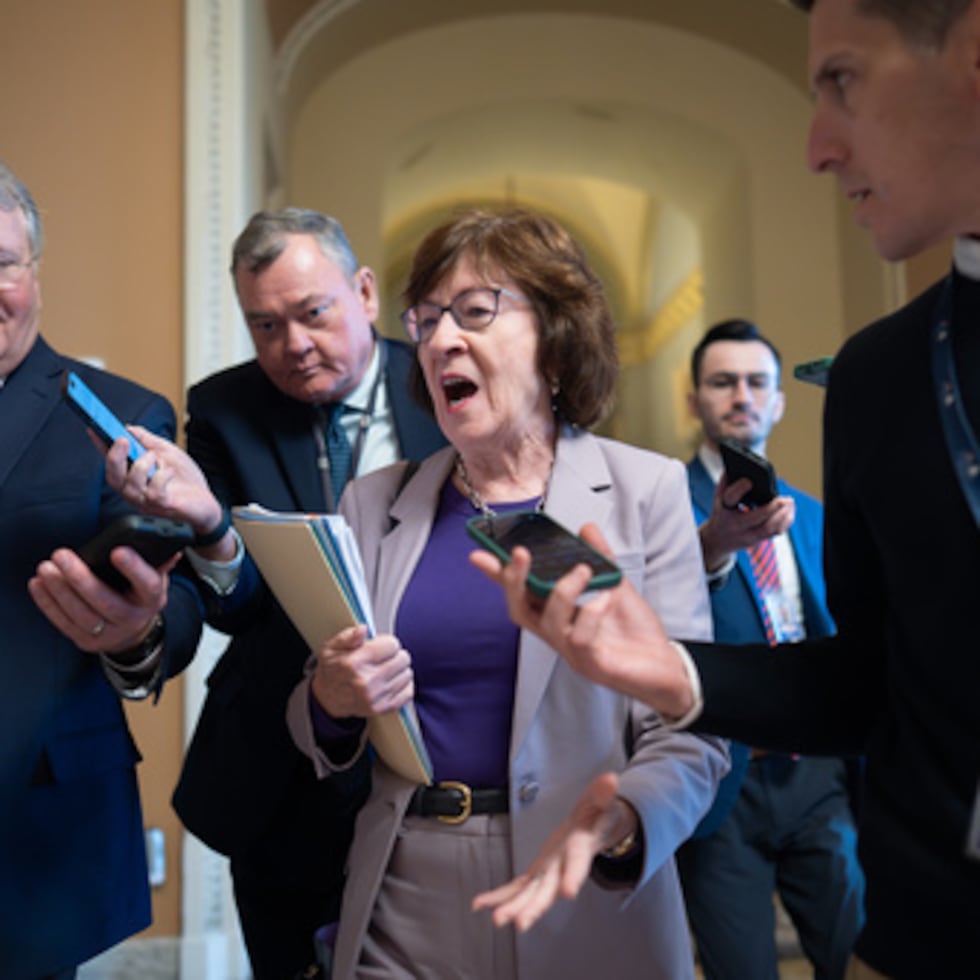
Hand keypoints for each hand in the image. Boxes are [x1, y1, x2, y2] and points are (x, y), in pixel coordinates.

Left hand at [28, 544, 173, 654]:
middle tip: (61, 555)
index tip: (117, 551)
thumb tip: (170, 546)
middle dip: (80, 578)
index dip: (134, 568)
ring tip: (46, 568)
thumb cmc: (140, 594)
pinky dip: (48, 604)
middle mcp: (133, 620)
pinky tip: (38, 585)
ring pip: (81, 615)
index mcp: (152, 599)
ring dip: (60, 591)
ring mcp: (109, 635)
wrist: (134, 631)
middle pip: (106, 602)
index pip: (147, 584)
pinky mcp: (86, 641)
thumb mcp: (154, 576)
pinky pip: (64, 624)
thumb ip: (158, 561)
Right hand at [102, 426, 232, 557]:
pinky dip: (162, 477)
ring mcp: (147, 502)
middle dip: (113, 458)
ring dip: (142, 465)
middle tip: (122, 440)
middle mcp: (136, 491)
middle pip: (113, 478)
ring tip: (155, 457)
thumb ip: (149, 441)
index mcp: (134, 477)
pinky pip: (154, 492)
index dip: (101, 446)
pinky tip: (170, 471)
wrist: (207, 503)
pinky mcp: (163, 506)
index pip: (112, 462)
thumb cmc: (186, 480)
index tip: (94, 428)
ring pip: (131, 485)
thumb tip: (129, 428)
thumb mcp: (168, 453)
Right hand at [310, 626, 414, 718]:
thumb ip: (348, 636)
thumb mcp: (331, 648)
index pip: (391, 644)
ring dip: (399, 670)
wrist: (327, 700)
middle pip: (403, 658)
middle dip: (395, 655)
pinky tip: (391, 682)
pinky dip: (403, 685)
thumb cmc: (332, 671)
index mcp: (354, 662)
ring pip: (407, 674)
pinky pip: (408, 692)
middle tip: (383, 658)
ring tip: (385, 670)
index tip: (380, 645)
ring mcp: (375, 697)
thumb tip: (362, 629)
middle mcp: (366, 681)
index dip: (387, 642)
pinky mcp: (382, 708)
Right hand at [469, 523, 694, 717]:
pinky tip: (605, 599)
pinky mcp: (593, 664)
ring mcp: (573, 652)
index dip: (499, 576)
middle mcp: (559, 635)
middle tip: (521, 552)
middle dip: (514, 580)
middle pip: (519, 610)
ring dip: (563, 591)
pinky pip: (579, 639)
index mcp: (559, 616)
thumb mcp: (617, 586)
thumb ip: (601, 558)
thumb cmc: (635, 634)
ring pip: (548, 622)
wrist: (667, 668)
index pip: (521, 594)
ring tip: (584, 570)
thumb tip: (586, 528)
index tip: (479, 554)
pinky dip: (590, 614)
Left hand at [472, 773, 634, 930]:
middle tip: (519, 923)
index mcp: (578, 850)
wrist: (591, 832)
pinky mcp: (536, 874)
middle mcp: (562, 868)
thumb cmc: (595, 817)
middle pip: (549, 891)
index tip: (569, 892)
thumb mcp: (600, 802)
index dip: (573, 876)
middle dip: (534, 907)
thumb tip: (611, 779)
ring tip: (496, 920)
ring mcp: (547, 874)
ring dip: (513, 908)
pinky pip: (516, 888)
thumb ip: (602, 794)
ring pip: (530, 896)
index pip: (577, 864)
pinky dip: (499, 897)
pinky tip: (479, 904)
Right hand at [699, 477, 793, 571]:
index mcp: (723, 508)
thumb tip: (741, 466)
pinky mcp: (757, 540)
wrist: (717, 541)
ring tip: (790, 502)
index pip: (730, 498)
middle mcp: (735, 524)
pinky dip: (785, 521)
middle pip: (757, 517)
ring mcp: (746, 534)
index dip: (740, 488)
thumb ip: (727, 481)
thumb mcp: (718, 497)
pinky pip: (775, 533)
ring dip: (783, 515)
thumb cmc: (722, 513)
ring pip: (769, 528)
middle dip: (773, 507)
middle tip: (785, 498)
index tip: (750, 481)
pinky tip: (789, 511)